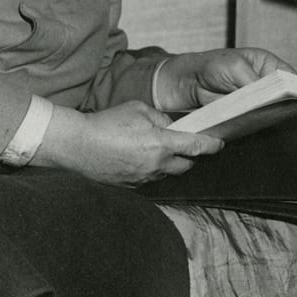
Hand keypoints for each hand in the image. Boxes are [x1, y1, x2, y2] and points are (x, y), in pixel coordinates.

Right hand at [30, 100, 223, 186]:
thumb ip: (160, 118)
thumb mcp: (138, 109)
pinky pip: (150, 178)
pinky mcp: (132, 186)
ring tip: (155, 148)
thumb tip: (170, 127)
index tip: (219, 143)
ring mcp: (144, 179)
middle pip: (186, 165)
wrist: (77, 146)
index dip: (211, 145)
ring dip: (169, 162)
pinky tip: (139, 157)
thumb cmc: (106, 123)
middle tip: (186, 144)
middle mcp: (156, 165)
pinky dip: (151, 168)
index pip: (196, 147)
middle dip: (190, 156)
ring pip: (168, 173)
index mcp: (160, 144)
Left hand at [153, 47, 295, 111]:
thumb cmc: (208, 65)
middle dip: (284, 105)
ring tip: (270, 121)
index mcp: (266, 65)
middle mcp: (263, 83)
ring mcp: (253, 101)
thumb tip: (269, 96)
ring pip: (269, 112)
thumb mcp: (233, 67)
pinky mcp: (243, 116)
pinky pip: (254, 122)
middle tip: (286, 113)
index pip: (290, 77)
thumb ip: (253, 81)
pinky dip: (254, 125)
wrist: (182, 83)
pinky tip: (254, 127)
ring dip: (269, 117)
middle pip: (282, 97)